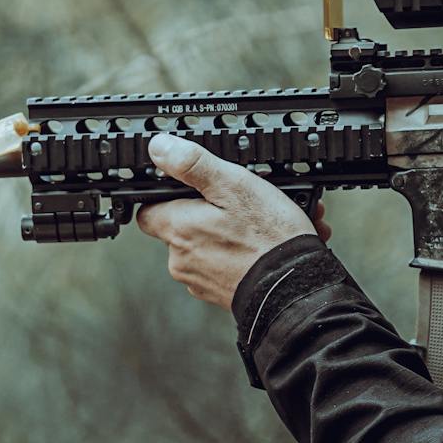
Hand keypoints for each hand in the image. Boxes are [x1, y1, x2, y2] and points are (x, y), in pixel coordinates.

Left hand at [135, 134, 328, 308]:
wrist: (295, 288)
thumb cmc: (265, 239)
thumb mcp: (232, 186)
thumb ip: (192, 165)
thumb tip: (159, 148)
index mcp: (178, 229)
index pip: (148, 211)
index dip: (165, 196)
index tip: (187, 190)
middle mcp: (181, 259)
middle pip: (182, 228)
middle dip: (208, 213)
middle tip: (239, 204)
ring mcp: (200, 280)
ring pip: (208, 247)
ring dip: (232, 233)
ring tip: (265, 222)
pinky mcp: (221, 294)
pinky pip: (226, 266)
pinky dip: (243, 254)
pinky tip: (267, 244)